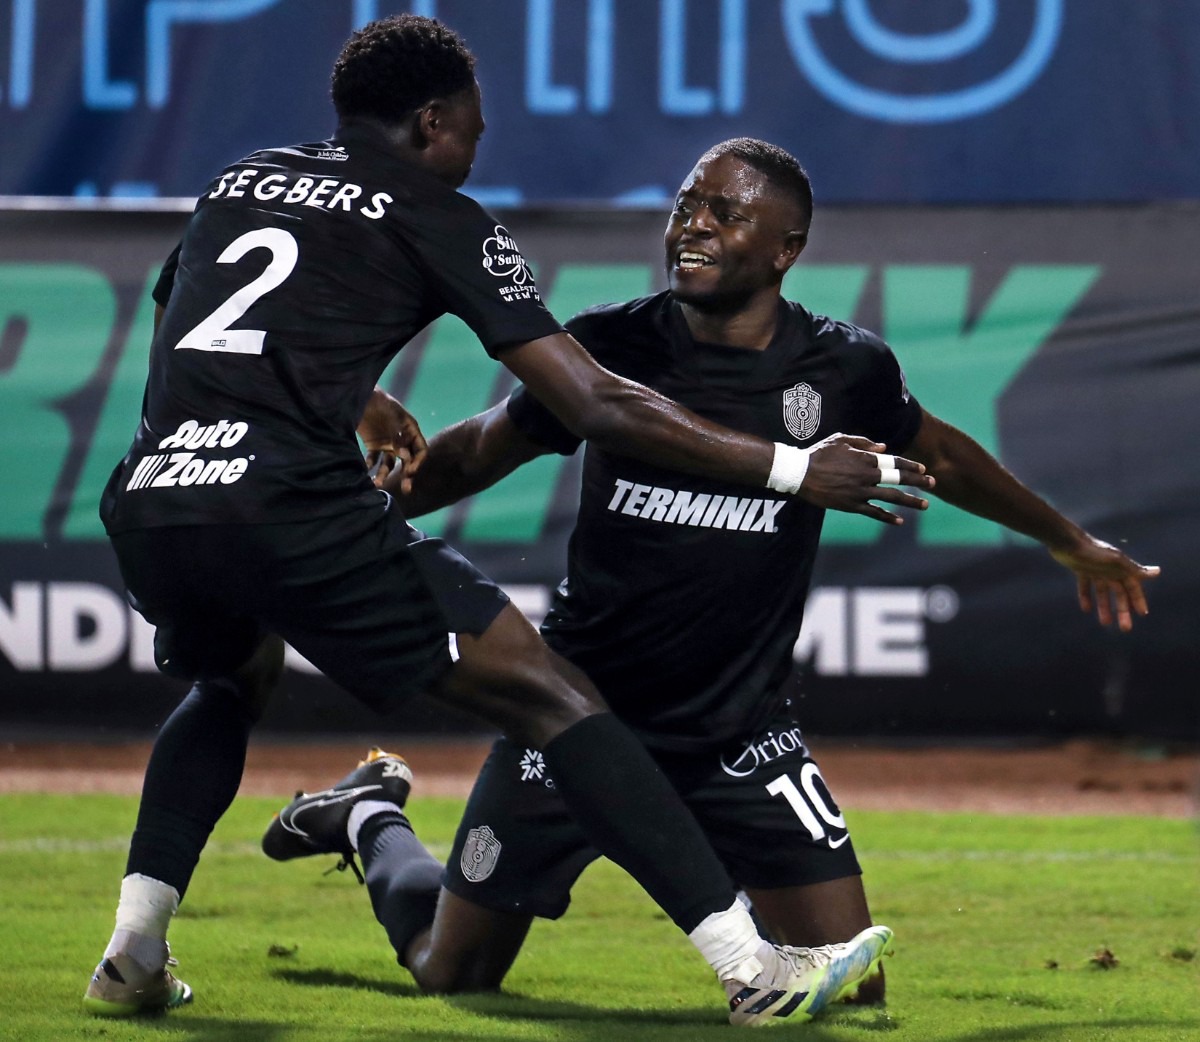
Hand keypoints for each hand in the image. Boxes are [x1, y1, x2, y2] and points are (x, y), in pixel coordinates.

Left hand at [357, 387, 427, 493]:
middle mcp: (402, 440)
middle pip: (407, 461)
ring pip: (389, 463)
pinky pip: (373, 459)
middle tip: (407, 489)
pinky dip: (370, 465)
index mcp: (411, 431)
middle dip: (407, 475)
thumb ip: (399, 436)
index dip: (418, 462)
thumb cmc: (381, 402)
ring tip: (377, 484)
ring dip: (385, 474)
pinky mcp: (373, 444)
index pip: (420, 451)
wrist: (361, 395)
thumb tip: (405, 457)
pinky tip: (365, 471)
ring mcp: (387, 443)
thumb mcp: (393, 417)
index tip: (411, 471)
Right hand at [799, 434, 933, 523]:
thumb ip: (864, 442)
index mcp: (865, 458)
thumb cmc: (819, 454)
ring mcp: (860, 492)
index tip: (923, 468)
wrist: (799, 473)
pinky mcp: (851, 505)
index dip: (910, 465)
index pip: (894, 461)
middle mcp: (866, 475)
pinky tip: (900, 521)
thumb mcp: (841, 440)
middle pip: (898, 478)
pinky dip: (887, 517)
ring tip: (925, 505)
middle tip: (933, 483)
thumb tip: (884, 447)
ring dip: (910, 501)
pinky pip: (874, 512)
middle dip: (918, 481)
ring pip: (891, 497)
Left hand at [1049, 537, 1160, 631]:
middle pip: (1119, 594)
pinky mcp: (1081, 570)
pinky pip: (1085, 587)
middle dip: (1123, 611)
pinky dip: (1086, 597)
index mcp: (1120, 568)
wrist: (1066, 541)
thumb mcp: (1115, 561)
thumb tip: (1158, 572)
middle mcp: (1110, 570)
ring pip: (1102, 593)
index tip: (1142, 614)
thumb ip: (1134, 569)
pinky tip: (1086, 610)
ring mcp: (1095, 570)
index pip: (1133, 587)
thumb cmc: (1092, 551)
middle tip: (1125, 629)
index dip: (1138, 600)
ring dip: (1105, 608)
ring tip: (1105, 623)